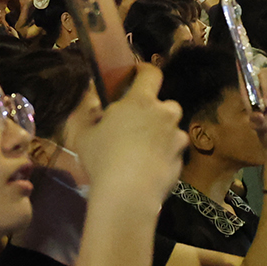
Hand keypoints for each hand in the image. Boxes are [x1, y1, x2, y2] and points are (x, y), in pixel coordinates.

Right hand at [65, 64, 186, 211]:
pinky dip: (164, 157)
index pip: (151, 73)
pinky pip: (173, 153)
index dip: (145, 71)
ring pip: (172, 130)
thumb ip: (91, 119)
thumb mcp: (84, 136)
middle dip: (156, 111)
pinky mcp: (182, 161)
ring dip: (162, 136)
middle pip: (167, 104)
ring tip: (144, 153)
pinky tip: (149, 170)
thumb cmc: (103, 158)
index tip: (137, 75)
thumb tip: (95, 113)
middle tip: (138, 126)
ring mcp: (177, 138)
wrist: (128, 194)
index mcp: (140, 102)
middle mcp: (164, 115)